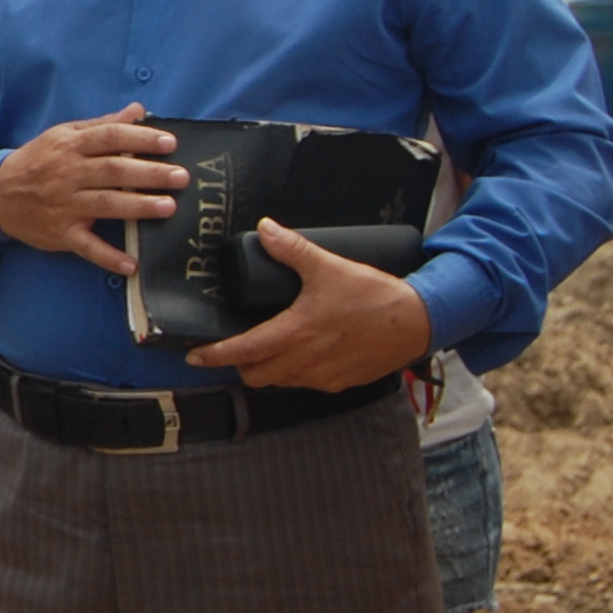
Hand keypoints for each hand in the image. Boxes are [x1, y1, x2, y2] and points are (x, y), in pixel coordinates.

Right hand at [0, 102, 187, 275]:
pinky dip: (108, 257)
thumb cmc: (38, 161)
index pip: (110, 138)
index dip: (140, 139)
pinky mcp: (61, 233)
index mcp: (70, 146)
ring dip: (138, 207)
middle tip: (181, 177)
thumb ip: (102, 125)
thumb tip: (138, 110)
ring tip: (168, 207)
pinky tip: (131, 264)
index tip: (170, 143)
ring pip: (105, 205)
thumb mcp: (64, 135)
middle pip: (113, 171)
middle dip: (149, 174)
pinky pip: (87, 247)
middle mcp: (68, 174)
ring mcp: (64, 205)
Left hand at [186, 216, 432, 390]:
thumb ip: (293, 249)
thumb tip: (266, 229)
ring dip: (267, 370)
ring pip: (280, 382)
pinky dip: (294, 374)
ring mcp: (324, 376)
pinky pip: (306, 384)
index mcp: (296, 333)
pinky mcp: (342, 383)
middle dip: (239, 365)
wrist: (418, 323)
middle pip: (256, 375)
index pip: (243, 352)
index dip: (215, 356)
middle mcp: (305, 361)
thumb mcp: (329, 266)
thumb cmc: (374, 297)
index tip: (195, 357)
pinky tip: (298, 355)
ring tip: (263, 349)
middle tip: (232, 348)